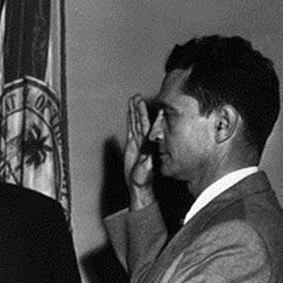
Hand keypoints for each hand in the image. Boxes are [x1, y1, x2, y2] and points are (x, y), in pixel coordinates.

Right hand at [124, 95, 155, 209]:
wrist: (138, 185)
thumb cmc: (143, 179)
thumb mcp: (146, 169)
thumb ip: (147, 159)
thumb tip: (149, 152)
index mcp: (147, 145)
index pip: (148, 127)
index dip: (149, 116)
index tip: (152, 105)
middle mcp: (143, 141)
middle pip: (140, 121)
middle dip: (139, 109)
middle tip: (137, 97)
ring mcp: (138, 142)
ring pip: (135, 123)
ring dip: (134, 111)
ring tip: (133, 99)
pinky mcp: (132, 145)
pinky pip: (131, 129)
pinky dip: (130, 120)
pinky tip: (130, 112)